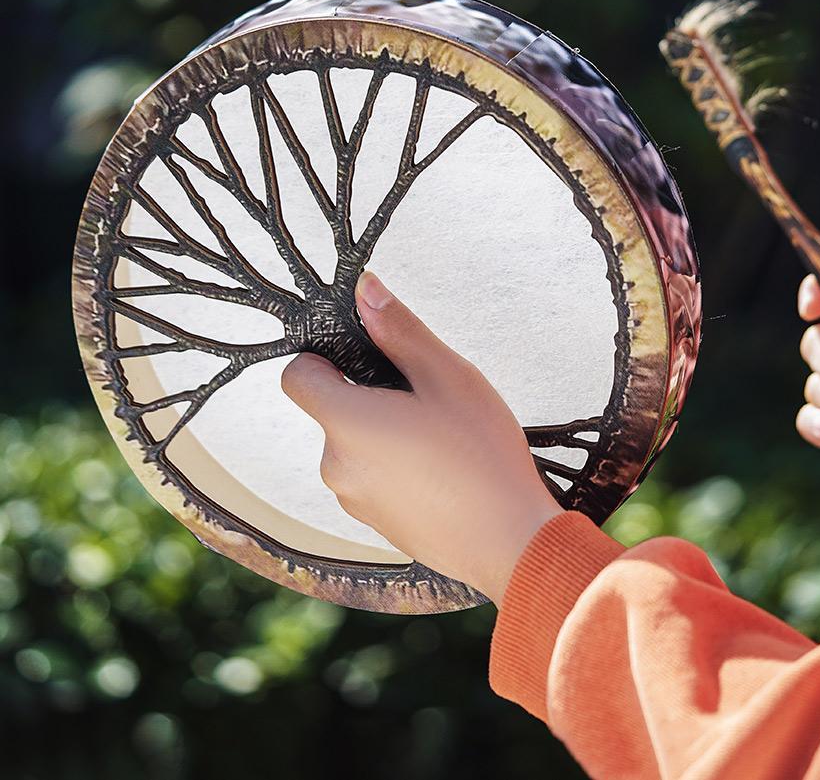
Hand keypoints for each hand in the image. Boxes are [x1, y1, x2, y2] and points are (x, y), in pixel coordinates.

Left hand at [280, 272, 562, 604]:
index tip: (369, 358)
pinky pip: (373, 478)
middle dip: (370, 396)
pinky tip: (443, 471)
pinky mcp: (376, 524)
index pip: (296, 376)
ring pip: (356, 445)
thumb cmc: (480, 455)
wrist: (509, 542)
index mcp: (346, 422)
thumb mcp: (447, 376)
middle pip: (333, 410)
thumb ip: (399, 330)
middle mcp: (336, 465)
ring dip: (385, 433)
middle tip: (427, 399)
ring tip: (442, 439)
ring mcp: (354, 500)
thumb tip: (364, 289)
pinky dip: (397, 467)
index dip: (324, 358)